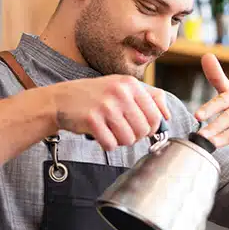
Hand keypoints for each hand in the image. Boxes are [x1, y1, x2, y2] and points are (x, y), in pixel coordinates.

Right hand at [51, 75, 169, 149]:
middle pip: (143, 131)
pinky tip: (100, 134)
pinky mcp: (92, 120)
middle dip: (134, 136)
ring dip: (120, 141)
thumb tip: (167, 115)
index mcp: (130, 84)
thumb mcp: (123, 87)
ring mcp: (106, 106)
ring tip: (110, 131)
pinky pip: (111, 144)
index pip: (155, 116)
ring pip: (128, 140)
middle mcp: (120, 93)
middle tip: (122, 130)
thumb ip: (149, 97)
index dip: (150, 129)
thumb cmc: (95, 95)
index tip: (139, 128)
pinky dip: (107, 144)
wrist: (61, 99)